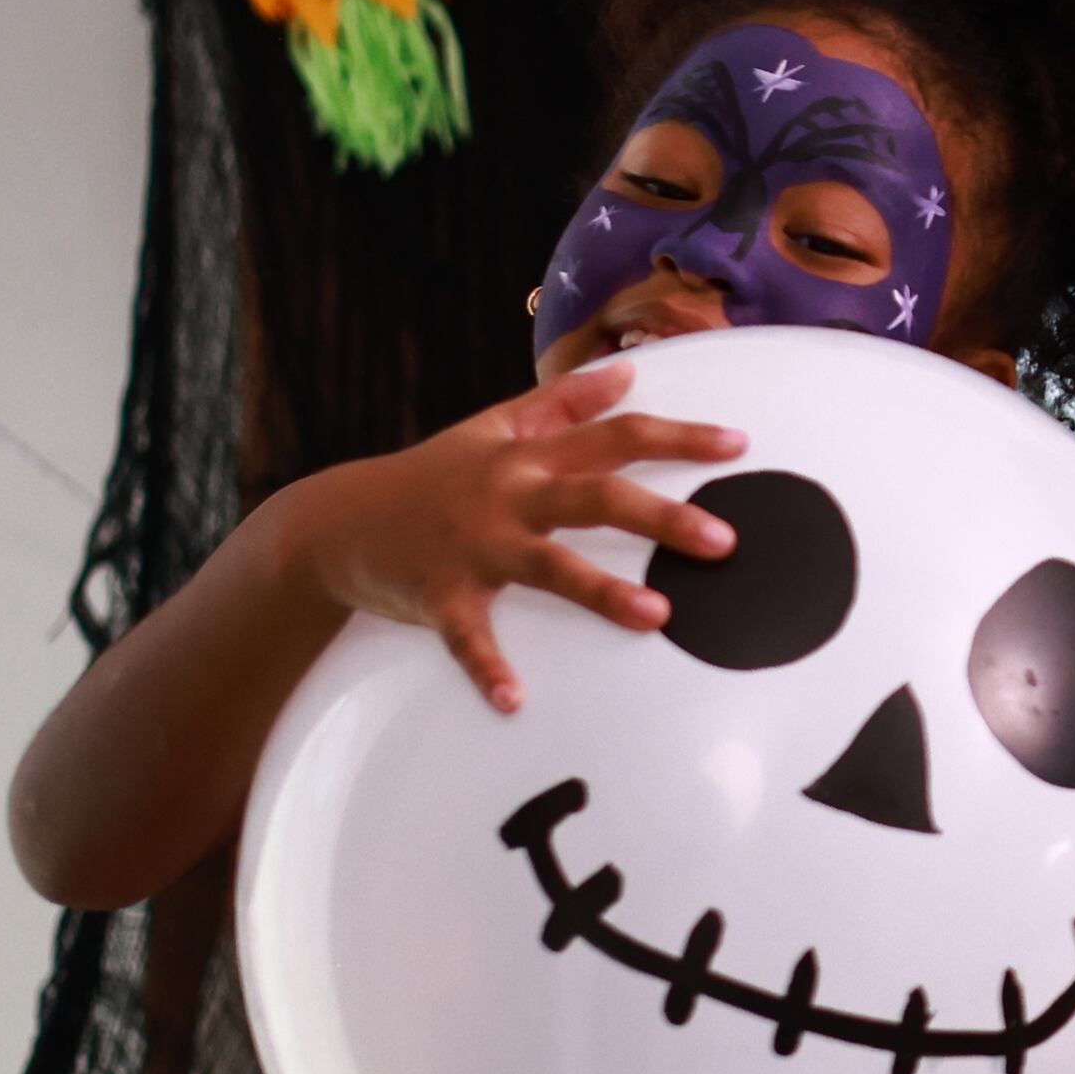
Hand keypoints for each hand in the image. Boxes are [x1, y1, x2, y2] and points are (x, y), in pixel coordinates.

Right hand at [262, 363, 743, 713]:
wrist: (336, 520)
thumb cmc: (432, 474)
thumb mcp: (494, 426)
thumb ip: (565, 402)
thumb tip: (628, 373)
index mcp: (529, 457)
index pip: (615, 437)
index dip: (678, 437)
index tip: (738, 445)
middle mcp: (509, 494)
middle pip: (596, 497)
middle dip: (662, 517)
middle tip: (725, 540)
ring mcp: (475, 545)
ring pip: (546, 565)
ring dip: (601, 591)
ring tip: (656, 616)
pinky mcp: (439, 594)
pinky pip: (468, 635)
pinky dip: (488, 668)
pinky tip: (515, 700)